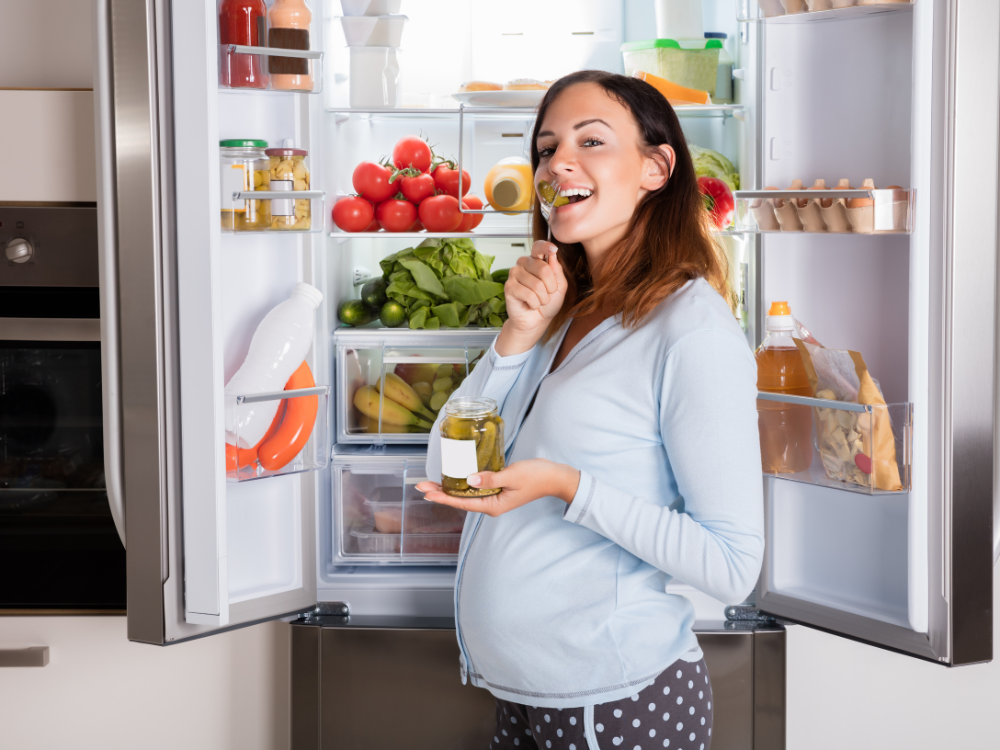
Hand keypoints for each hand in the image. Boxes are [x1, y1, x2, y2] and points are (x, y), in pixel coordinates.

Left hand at [416, 459, 580, 517]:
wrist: (555, 477)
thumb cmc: (537, 476)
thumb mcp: (512, 475)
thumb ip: (490, 478)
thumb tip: (469, 480)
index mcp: (494, 505)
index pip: (463, 502)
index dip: (443, 497)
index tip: (427, 492)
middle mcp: (491, 504)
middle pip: (461, 499)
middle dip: (441, 492)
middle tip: (421, 485)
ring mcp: (494, 497)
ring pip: (467, 494)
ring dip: (450, 487)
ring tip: (432, 482)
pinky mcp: (498, 489)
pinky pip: (476, 488)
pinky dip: (463, 482)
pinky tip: (455, 477)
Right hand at [495, 241, 567, 356]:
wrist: (537, 320)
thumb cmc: (548, 302)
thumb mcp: (560, 286)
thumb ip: (557, 270)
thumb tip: (552, 254)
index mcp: (536, 260)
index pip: (538, 246)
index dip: (545, 246)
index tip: (553, 249)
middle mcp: (523, 263)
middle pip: (543, 268)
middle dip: (551, 287)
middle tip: (547, 294)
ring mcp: (514, 274)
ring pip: (537, 284)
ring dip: (543, 298)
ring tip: (538, 301)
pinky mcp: (509, 287)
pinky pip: (529, 294)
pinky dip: (534, 303)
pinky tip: (530, 304)